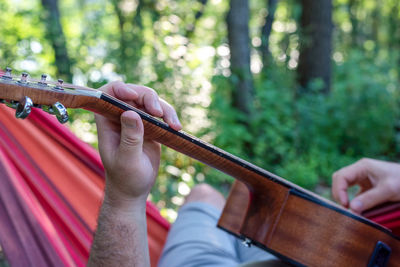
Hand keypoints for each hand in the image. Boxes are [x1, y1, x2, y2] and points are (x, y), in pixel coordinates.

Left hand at [95, 81, 181, 209]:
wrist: (134, 190)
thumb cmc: (125, 178)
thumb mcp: (127, 159)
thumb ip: (130, 137)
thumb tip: (131, 113)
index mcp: (107, 122)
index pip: (108, 94)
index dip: (119, 89)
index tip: (132, 96)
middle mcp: (120, 117)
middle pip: (134, 94)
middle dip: (148, 98)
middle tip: (159, 112)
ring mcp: (136, 121)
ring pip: (150, 102)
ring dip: (164, 108)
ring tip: (174, 125)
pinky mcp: (150, 126)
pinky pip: (161, 113)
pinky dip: (170, 117)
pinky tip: (176, 128)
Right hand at [332, 158, 399, 213]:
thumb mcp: (388, 190)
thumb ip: (370, 199)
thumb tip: (352, 209)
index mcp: (362, 166)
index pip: (341, 176)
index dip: (339, 190)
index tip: (346, 205)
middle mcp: (360, 171)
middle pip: (339, 179)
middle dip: (339, 193)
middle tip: (345, 208)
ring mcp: (363, 178)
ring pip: (344, 185)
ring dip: (344, 197)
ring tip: (350, 209)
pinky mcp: (367, 187)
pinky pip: (353, 193)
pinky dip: (352, 201)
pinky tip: (357, 209)